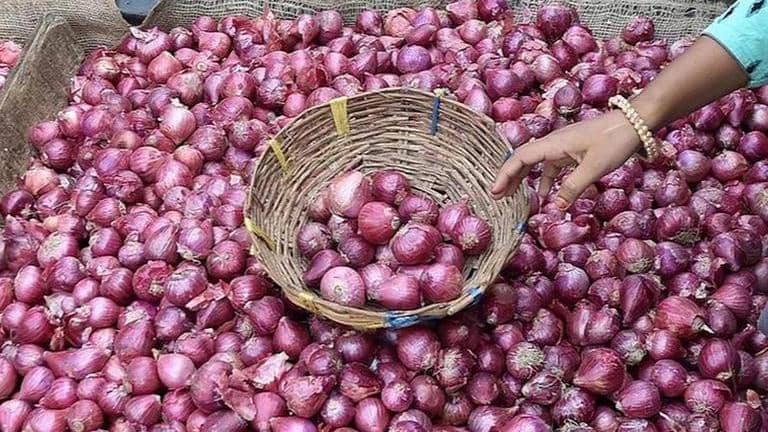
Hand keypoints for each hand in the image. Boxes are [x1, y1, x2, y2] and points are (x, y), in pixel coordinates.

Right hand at [490, 111, 641, 208]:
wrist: (636, 121)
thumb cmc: (615, 140)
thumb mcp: (594, 168)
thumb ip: (573, 188)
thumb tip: (554, 208)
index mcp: (554, 144)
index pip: (520, 158)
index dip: (505, 174)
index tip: (495, 191)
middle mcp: (554, 143)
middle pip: (523, 159)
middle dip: (509, 177)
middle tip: (497, 196)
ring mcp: (564, 146)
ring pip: (537, 163)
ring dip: (524, 179)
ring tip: (514, 196)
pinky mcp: (574, 150)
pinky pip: (552, 166)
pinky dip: (545, 180)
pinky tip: (546, 194)